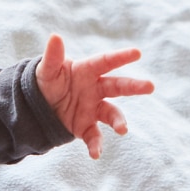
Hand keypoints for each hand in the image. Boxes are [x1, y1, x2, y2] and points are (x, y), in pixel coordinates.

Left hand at [35, 35, 153, 158]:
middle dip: (133, 86)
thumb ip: (52, 56)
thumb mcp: (47, 70)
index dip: (120, 57)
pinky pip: (94, 137)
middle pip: (117, 86)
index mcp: (86, 71)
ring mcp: (93, 108)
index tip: (137, 52)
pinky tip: (95, 154)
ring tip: (123, 129)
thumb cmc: (47, 82)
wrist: (39, 106)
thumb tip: (55, 36)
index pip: (105, 62)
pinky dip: (96, 146)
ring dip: (118, 120)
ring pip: (111, 113)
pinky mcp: (86, 127)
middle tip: (150, 86)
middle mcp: (94, 89)